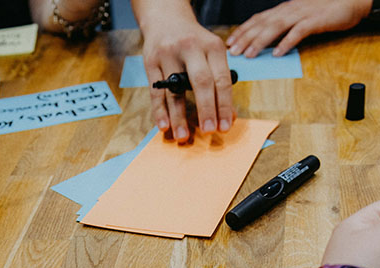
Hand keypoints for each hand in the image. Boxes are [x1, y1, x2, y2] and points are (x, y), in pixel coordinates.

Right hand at [140, 5, 235, 141]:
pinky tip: (164, 125)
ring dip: (179, 116)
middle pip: (201, 82)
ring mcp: (169, 54)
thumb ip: (219, 79)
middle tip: (209, 131)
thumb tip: (228, 115)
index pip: (221, 79)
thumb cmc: (193, 42)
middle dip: (206, 109)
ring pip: (175, 89)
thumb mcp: (211, 51)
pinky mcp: (151, 62)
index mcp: (212, 46)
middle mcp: (191, 48)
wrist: (166, 18)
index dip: (224, 105)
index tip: (225, 126)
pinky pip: (156, 90)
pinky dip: (160, 110)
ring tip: (183, 135)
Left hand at [226, 0, 370, 57]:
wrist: (353, 0)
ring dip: (260, 41)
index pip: (258, 19)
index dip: (242, 30)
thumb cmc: (327, 10)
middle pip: (263, 23)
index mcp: (285, 8)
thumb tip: (270, 44)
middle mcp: (290, 9)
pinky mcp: (316, 20)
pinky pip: (298, 32)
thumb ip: (286, 26)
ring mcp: (302, 13)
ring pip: (276, 27)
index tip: (230, 43)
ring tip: (248, 54)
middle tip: (232, 52)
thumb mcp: (301, 16)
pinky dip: (286, 43)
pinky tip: (277, 53)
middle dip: (245, 38)